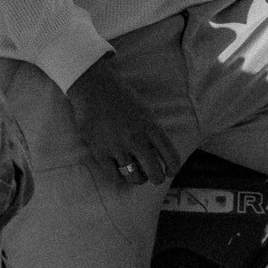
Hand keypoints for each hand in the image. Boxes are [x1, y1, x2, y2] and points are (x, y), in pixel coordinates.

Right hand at [68, 54, 177, 184]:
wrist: (94, 88)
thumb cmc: (121, 96)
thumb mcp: (145, 110)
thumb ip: (153, 131)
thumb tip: (158, 153)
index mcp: (152, 127)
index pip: (171, 157)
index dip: (173, 169)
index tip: (169, 171)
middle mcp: (137, 139)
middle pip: (154, 173)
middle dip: (156, 178)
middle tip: (153, 176)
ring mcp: (118, 147)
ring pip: (134, 177)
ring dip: (138, 179)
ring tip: (136, 175)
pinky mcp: (100, 152)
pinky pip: (114, 176)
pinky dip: (120, 178)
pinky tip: (120, 172)